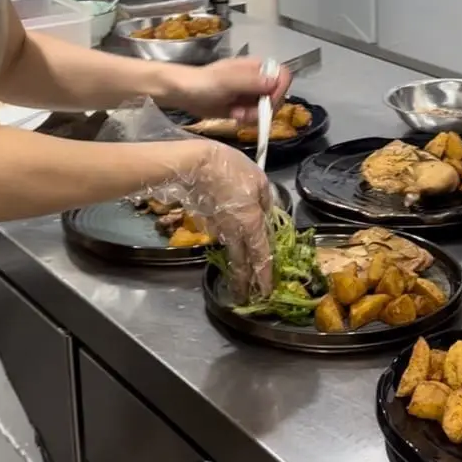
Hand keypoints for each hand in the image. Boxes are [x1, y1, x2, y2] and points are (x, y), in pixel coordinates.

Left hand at [168, 58, 291, 121]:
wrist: (183, 93)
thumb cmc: (203, 82)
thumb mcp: (226, 81)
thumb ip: (250, 81)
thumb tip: (275, 82)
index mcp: (257, 67)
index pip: (283, 77)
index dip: (280, 91)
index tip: (267, 103)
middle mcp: (258, 80)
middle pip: (278, 97)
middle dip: (263, 109)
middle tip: (244, 113)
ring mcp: (251, 95)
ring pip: (267, 110)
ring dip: (253, 117)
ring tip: (235, 114)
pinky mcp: (245, 108)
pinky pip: (256, 118)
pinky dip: (247, 121)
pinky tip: (233, 117)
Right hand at [182, 141, 272, 301]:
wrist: (195, 164)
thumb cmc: (231, 169)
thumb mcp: (259, 181)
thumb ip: (265, 202)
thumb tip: (266, 214)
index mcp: (251, 224)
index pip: (261, 256)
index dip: (264, 276)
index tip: (266, 292)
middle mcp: (234, 232)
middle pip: (241, 263)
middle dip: (244, 283)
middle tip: (245, 297)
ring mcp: (217, 229)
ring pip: (231, 249)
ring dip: (236, 262)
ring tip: (241, 270)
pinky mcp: (205, 222)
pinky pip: (221, 234)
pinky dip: (227, 237)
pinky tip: (229, 229)